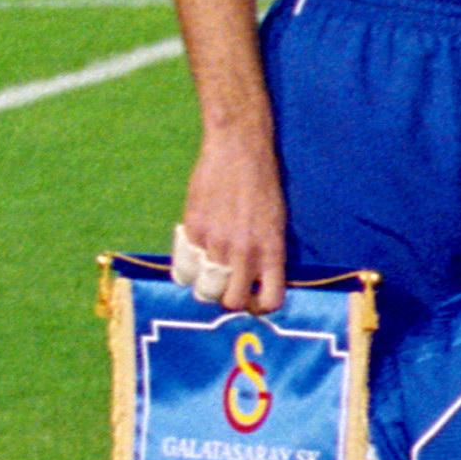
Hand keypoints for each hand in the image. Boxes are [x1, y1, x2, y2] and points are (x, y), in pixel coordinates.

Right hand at [179, 128, 288, 317]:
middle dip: (229, 301)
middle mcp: (244, 252)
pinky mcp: (192, 231)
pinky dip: (187, 269)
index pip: (269, 300)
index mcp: (272, 251)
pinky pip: (184, 267)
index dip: (261, 307)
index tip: (255, 302)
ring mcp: (215, 244)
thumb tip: (256, 280)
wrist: (238, 152)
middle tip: (228, 290)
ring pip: (204, 288)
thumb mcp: (276, 223)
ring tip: (210, 276)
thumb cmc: (264, 185)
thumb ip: (266, 253)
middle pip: (230, 302)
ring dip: (206, 287)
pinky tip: (194, 258)